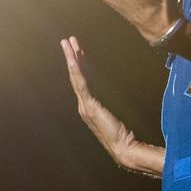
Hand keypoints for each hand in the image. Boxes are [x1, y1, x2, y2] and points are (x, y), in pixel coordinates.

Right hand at [60, 36, 160, 175]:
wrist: (124, 149)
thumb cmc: (123, 136)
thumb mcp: (116, 116)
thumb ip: (111, 106)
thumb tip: (114, 97)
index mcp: (88, 107)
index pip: (82, 81)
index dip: (80, 64)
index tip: (77, 50)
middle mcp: (83, 105)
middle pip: (75, 76)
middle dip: (71, 57)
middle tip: (67, 40)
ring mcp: (84, 106)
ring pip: (76, 77)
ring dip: (71, 58)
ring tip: (67, 43)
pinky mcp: (89, 106)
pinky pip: (81, 84)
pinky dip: (76, 70)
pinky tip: (73, 59)